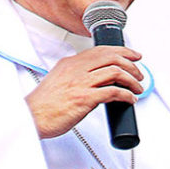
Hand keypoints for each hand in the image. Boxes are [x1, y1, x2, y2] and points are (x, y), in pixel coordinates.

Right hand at [25, 46, 143, 138]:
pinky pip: (112, 91)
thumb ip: (74, 77)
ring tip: (137, 87)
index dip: (121, 51)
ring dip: (132, 79)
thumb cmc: (43, 105)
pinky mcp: (84, 99)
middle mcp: (76, 69)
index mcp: (69, 63)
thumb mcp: (57, 81)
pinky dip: (126, 94)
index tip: (132, 56)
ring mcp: (80, 83)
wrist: (31, 118)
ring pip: (115, 71)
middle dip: (131, 63)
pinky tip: (130, 99)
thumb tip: (95, 81)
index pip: (100, 50)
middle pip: (111, 56)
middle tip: (139, 72)